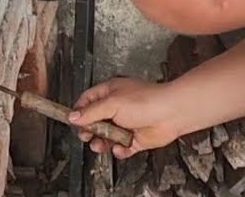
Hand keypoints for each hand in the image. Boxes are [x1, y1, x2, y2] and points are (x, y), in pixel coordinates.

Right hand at [68, 77, 185, 157]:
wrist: (171, 114)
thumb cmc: (145, 101)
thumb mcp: (112, 104)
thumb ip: (91, 112)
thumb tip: (73, 116)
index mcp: (109, 93)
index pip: (87, 101)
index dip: (79, 111)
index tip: (73, 121)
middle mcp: (117, 109)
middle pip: (95, 122)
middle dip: (89, 130)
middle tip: (87, 136)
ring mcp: (126, 124)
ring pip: (107, 137)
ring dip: (102, 143)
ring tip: (100, 145)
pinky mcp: (136, 139)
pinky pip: (122, 148)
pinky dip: (120, 151)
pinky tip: (120, 149)